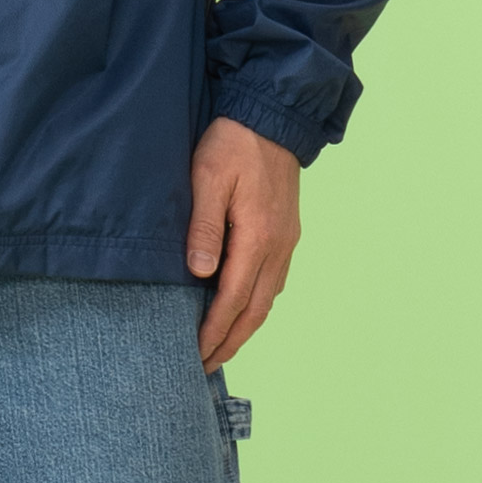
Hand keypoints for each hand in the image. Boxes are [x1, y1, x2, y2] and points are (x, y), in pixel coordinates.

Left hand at [187, 119, 301, 373]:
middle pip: (254, 310)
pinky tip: (241, 311)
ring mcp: (286, 241)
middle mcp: (278, 247)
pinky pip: (273, 283)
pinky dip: (256, 306)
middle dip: (230, 342)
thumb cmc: (234, 142)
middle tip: (204, 367)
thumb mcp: (207, 177)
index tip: (194, 354)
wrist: (273, 115)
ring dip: (244, 328)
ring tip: (220, 347)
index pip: (232, 299)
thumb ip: (204, 227)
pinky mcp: (287, 233)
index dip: (213, 331)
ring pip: (267, 300)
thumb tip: (201, 274)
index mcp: (258, 237)